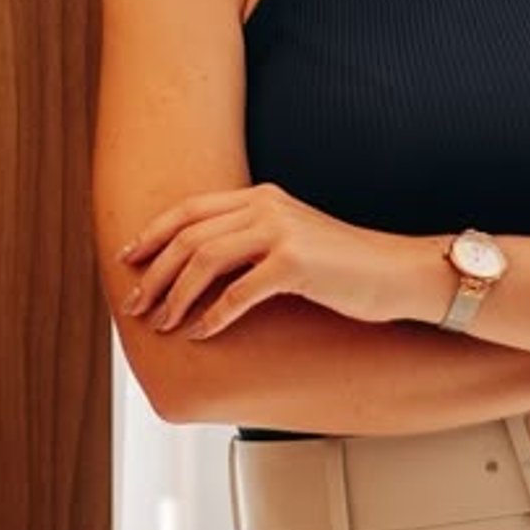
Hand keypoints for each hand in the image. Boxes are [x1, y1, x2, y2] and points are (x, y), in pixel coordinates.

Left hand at [116, 183, 430, 338]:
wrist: (400, 273)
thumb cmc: (346, 266)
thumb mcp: (292, 240)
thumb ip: (251, 241)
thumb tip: (200, 269)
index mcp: (261, 196)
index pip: (190, 209)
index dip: (153, 234)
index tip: (129, 259)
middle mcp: (267, 206)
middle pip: (189, 236)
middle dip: (155, 273)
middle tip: (137, 305)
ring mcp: (281, 233)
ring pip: (204, 261)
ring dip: (176, 296)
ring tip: (163, 324)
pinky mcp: (295, 265)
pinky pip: (237, 293)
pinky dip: (212, 316)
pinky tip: (200, 333)